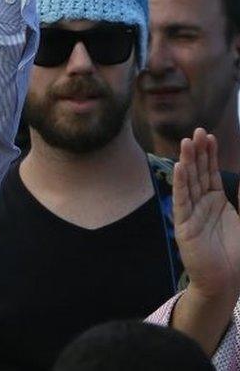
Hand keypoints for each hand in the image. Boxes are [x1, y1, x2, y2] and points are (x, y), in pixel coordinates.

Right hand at [173, 128, 239, 301]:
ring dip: (187, 162)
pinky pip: (181, 200)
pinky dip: (180, 184)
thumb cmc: (236, 254)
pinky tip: (179, 168)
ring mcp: (190, 213)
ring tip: (186, 143)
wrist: (226, 281)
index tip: (209, 135)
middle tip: (196, 132)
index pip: (211, 172)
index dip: (210, 154)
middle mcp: (201, 204)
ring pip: (188, 182)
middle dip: (198, 152)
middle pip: (198, 173)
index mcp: (216, 201)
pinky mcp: (183, 225)